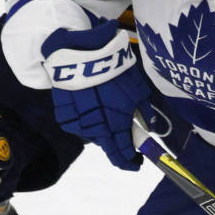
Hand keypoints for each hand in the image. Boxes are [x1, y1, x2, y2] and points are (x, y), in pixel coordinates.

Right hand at [40, 20, 150, 169]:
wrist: (82, 52)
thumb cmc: (115, 69)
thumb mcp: (138, 90)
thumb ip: (144, 113)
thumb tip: (150, 128)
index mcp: (115, 125)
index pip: (121, 155)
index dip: (130, 162)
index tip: (137, 163)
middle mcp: (95, 129)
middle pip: (107, 147)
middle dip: (118, 145)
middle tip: (126, 137)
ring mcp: (77, 123)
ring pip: (93, 135)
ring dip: (102, 130)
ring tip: (106, 110)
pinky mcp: (64, 114)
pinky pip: (79, 124)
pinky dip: (87, 119)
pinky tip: (91, 103)